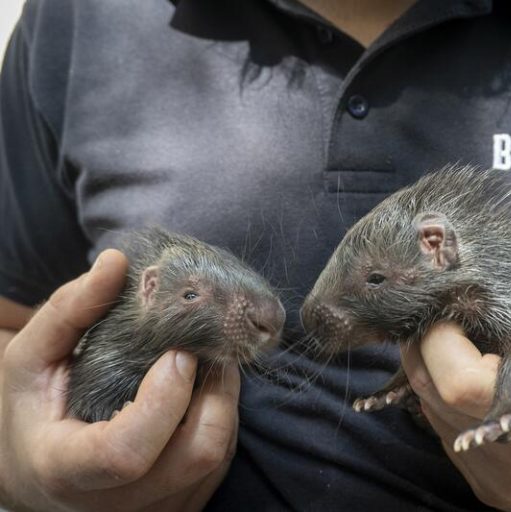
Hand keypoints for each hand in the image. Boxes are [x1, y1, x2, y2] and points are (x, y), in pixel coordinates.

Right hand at [0, 250, 238, 511]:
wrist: (38, 471)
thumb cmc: (32, 409)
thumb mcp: (31, 358)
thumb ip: (71, 311)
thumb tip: (117, 262)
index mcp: (67, 469)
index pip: (127, 451)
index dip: (164, 398)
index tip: (178, 353)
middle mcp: (115, 503)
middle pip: (196, 454)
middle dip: (216, 392)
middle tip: (208, 351)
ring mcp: (153, 509)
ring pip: (219, 455)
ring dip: (225, 402)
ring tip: (207, 365)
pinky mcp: (180, 506)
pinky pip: (221, 462)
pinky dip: (221, 421)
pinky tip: (200, 396)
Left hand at [400, 215, 510, 510]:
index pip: (456, 379)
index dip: (440, 335)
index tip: (460, 301)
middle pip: (429, 391)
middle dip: (430, 343)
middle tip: (457, 314)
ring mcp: (498, 479)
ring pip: (430, 414)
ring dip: (436, 370)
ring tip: (468, 340)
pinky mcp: (493, 491)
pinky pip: (445, 437)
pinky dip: (448, 402)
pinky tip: (479, 377)